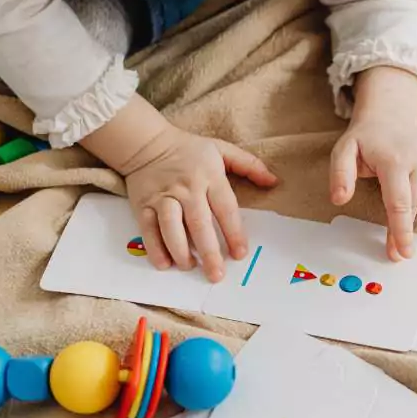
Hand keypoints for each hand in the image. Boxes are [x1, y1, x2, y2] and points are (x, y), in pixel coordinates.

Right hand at [81, 95, 277, 281]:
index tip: (240, 254)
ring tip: (190, 267)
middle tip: (217, 275)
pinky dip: (155, 248)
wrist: (145, 143)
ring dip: (180, 250)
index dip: (233, 232)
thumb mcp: (222, 150)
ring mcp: (163, 197)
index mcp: (209, 176)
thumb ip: (249, 164)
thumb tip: (273, 181)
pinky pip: (148, 229)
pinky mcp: (142, 204)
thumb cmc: (188, 150)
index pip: (225, 208)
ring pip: (171, 227)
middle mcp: (186, 189)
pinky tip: (164, 264)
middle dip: (208, 251)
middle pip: (199, 223)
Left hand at [329, 68, 416, 261]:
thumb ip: (339, 175)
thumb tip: (339, 199)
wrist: (390, 118)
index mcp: (395, 159)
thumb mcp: (343, 151)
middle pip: (416, 208)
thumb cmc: (366, 141)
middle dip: (405, 230)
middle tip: (397, 249)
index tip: (402, 253)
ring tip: (404, 192)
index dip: (401, 231)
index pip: (399, 203)